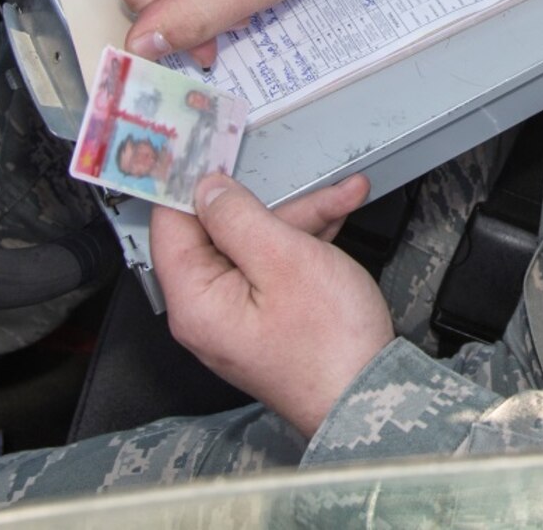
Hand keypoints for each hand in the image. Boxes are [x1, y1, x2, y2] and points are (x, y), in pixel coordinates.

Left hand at [151, 172, 394, 436]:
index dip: (188, 181)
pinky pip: (275, 268)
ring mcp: (238, 317)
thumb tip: (207, 189)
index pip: (171, 225)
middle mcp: (207, 312)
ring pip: (256, 246)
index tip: (204, 145)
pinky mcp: (267, 319)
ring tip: (340, 196)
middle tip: (295, 170)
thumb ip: (239, 217)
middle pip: (221, 232)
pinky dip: (304, 243)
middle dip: (268, 200)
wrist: (371, 396)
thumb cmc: (330, 345)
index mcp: (195, 301)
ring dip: (299, 218)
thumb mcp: (285, 260)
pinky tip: (335, 219)